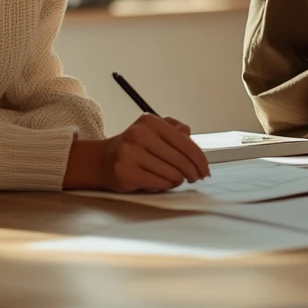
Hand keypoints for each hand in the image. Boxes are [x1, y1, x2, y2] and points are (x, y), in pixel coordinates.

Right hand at [63, 114, 210, 192]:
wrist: (103, 160)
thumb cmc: (135, 146)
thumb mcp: (155, 130)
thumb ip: (177, 131)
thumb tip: (195, 146)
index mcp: (150, 121)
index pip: (185, 142)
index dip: (199, 158)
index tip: (205, 169)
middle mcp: (139, 134)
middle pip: (180, 159)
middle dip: (193, 171)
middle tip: (196, 177)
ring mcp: (130, 153)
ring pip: (171, 173)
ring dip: (179, 180)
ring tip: (177, 179)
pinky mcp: (124, 172)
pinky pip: (158, 183)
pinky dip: (167, 185)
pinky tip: (166, 183)